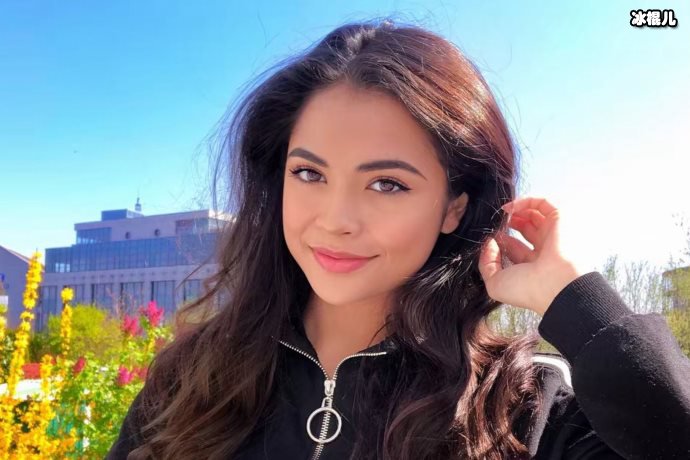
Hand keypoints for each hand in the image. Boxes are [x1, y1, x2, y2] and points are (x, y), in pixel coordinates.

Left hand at [478, 196, 586, 315]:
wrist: (554, 284)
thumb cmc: (527, 288)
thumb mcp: (496, 283)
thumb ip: (486, 264)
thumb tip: (490, 243)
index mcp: (532, 267)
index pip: (515, 249)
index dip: (500, 241)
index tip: (488, 238)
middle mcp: (544, 250)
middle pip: (525, 230)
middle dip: (508, 224)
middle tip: (495, 223)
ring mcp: (552, 234)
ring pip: (534, 214)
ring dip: (516, 211)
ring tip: (501, 214)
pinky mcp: (559, 220)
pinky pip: (543, 203)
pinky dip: (525, 201)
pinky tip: (509, 208)